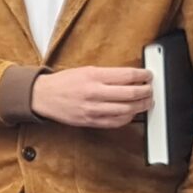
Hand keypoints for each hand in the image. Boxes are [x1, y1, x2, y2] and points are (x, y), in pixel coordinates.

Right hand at [31, 66, 154, 129]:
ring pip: (127, 110)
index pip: (128, 75)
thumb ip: (108, 75)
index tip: (148, 76)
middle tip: (150, 90)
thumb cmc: (64, 82)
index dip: (143, 76)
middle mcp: (94, 92)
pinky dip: (128, 118)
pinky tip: (131, 113)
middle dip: (146, 92)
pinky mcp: (91, 121)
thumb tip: (131, 78)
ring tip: (146, 102)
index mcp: (94, 76)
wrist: (42, 96)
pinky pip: (116, 122)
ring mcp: (93, 109)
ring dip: (141, 106)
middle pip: (131, 93)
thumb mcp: (86, 70)